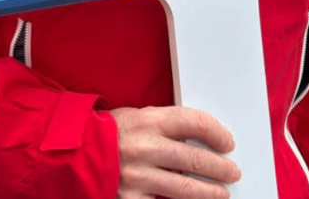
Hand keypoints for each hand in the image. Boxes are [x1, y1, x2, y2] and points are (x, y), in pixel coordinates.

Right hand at [110, 105, 240, 198]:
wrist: (76, 153)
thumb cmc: (111, 133)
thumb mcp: (138, 117)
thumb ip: (166, 128)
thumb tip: (199, 141)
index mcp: (148, 120)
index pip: (194, 122)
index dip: (216, 133)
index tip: (227, 142)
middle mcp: (145, 147)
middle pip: (194, 158)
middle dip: (219, 168)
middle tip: (232, 172)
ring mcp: (137, 176)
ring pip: (184, 188)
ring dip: (208, 193)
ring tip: (222, 194)